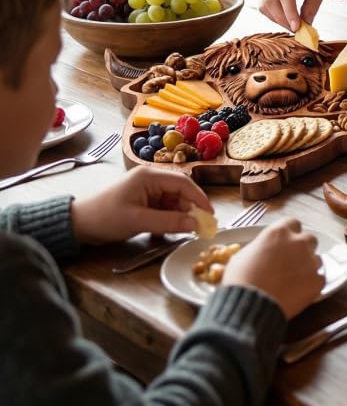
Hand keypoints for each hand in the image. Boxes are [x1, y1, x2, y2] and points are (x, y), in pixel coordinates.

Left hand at [71, 167, 211, 244]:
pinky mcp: (143, 200)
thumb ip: (169, 222)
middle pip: (180, 191)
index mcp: (149, 175)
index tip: (210, 215)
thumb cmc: (105, 218)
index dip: (199, 198)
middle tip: (200, 227)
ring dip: (179, 215)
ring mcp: (146, 189)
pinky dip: (168, 218)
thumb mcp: (138, 221)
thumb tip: (196, 225)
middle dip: (190, 208)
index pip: (183, 182)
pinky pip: (163, 207)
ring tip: (183, 230)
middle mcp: (151, 178)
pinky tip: (168, 230)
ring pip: (173, 201)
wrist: (78, 224)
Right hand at [222, 218, 323, 318]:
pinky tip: (299, 292)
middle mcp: (298, 242)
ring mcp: (310, 261)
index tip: (284, 243)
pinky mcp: (316, 281)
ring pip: (316, 259)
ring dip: (308, 266)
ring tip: (294, 281)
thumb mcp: (244, 254)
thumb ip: (261, 246)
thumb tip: (266, 250)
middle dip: (302, 248)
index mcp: (279, 232)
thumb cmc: (241, 280)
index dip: (289, 233)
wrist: (248, 305)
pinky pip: (319, 279)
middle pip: (309, 239)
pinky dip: (312, 284)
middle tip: (291, 262)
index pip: (293, 223)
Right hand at [260, 0, 338, 30]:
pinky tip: (286, 19)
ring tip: (293, 25)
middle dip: (282, 19)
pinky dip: (273, 15)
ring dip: (277, 19)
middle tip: (296, 30)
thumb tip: (305, 25)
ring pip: (264, 4)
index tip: (297, 27)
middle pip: (270, 0)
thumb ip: (312, 6)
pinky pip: (264, 5)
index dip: (289, 13)